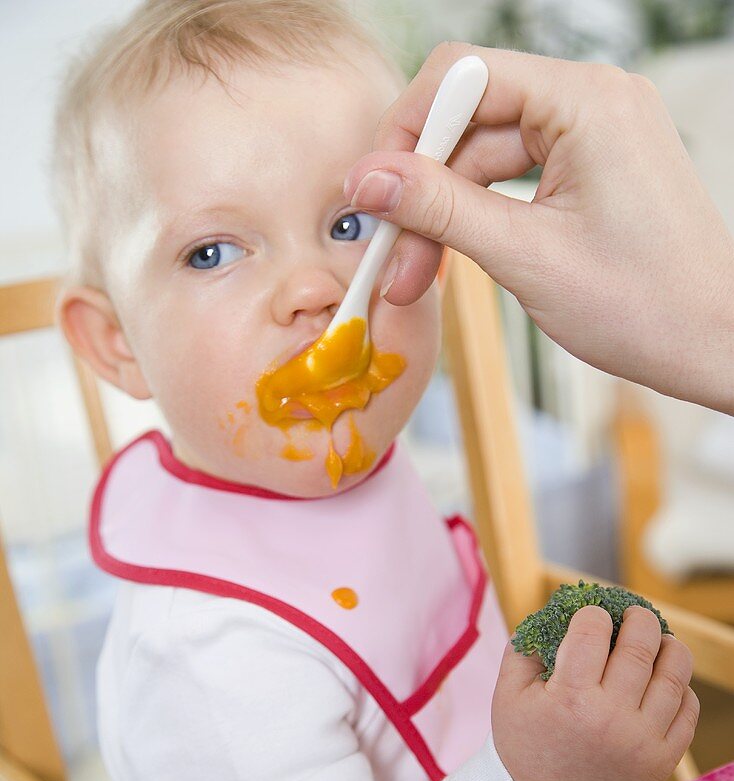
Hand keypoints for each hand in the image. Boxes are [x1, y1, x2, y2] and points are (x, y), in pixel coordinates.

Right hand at [344, 43, 733, 413]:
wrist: (714, 344)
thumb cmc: (644, 306)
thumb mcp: (526, 257)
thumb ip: (441, 208)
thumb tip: (368, 180)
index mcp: (587, 101)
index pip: (464, 76)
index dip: (406, 131)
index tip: (372, 193)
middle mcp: (594, 101)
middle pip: (471, 120)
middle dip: (423, 189)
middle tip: (390, 256)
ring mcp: (597, 133)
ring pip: (488, 156)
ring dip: (447, 215)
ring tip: (415, 279)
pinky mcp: (595, 168)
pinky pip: (517, 177)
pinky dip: (482, 218)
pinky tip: (455, 260)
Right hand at [490, 604, 699, 780]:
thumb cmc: (525, 744)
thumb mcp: (507, 696)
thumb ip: (525, 649)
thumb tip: (554, 614)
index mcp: (569, 699)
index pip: (593, 632)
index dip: (592, 614)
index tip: (590, 617)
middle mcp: (611, 718)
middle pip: (641, 645)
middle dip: (639, 618)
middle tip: (633, 615)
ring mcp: (642, 741)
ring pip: (674, 674)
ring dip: (669, 646)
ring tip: (658, 641)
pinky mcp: (662, 759)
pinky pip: (687, 709)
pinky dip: (680, 687)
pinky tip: (663, 680)